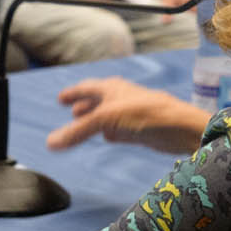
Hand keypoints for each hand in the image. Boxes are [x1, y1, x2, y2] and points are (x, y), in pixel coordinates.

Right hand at [49, 77, 210, 153]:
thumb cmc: (145, 114)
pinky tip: (108, 137)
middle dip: (83, 106)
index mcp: (111, 88)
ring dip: (95, 120)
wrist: (179, 128)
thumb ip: (78, 131)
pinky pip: (119, 129)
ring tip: (83, 125)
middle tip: (69, 110)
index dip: (73, 93)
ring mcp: (130, 114)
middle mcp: (120, 98)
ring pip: (107, 116)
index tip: (61, 99)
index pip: (86, 88)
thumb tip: (51, 143)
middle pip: (97, 100)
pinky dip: (110, 132)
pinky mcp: (139, 130)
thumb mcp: (106, 120)